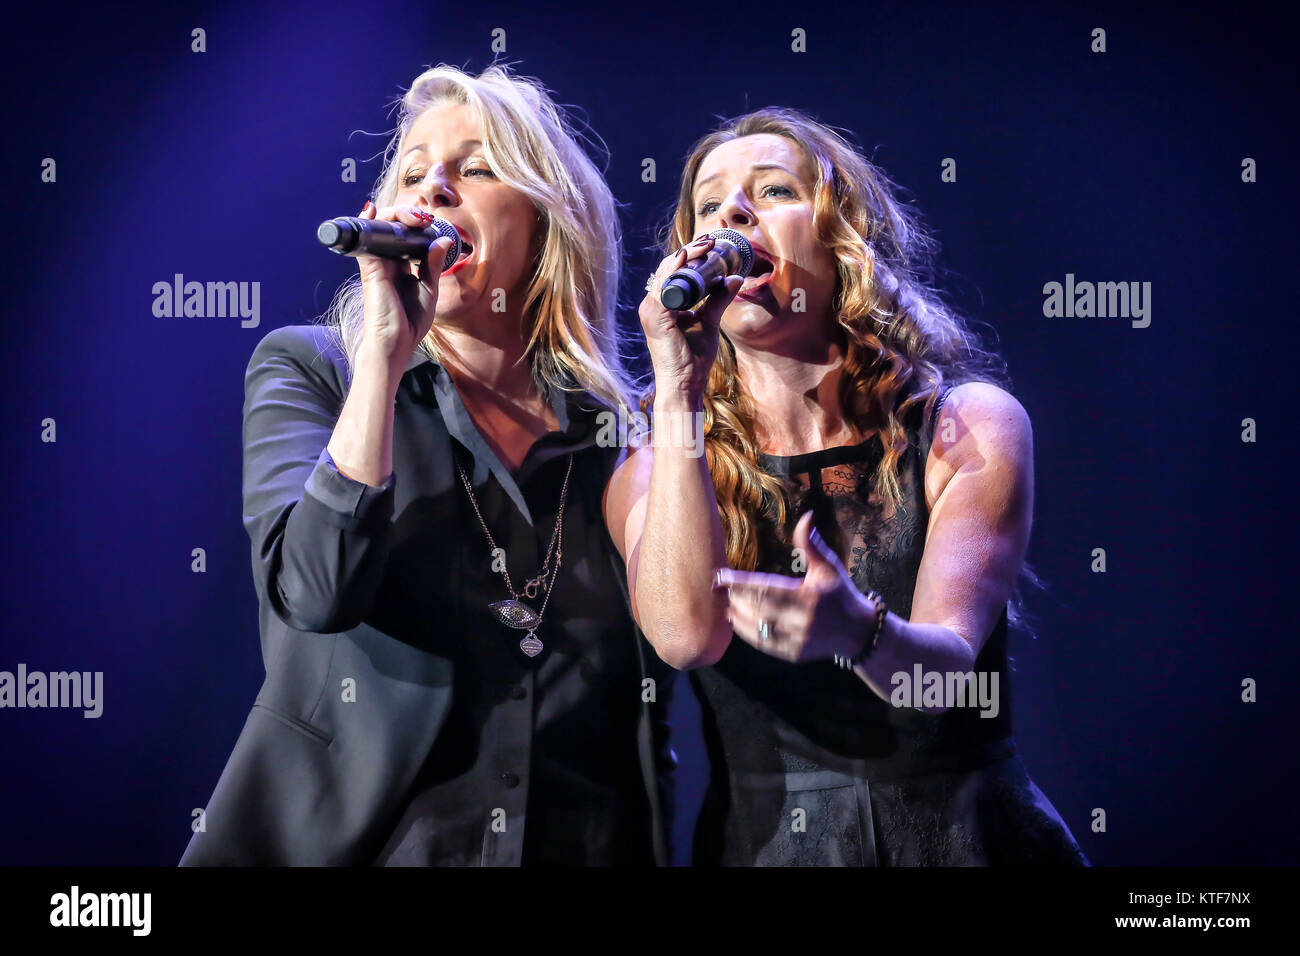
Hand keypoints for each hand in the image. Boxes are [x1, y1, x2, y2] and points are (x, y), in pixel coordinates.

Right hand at [354, 201, 454, 370]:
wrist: (395, 344)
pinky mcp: (370, 268)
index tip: (432, 224)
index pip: (406, 237)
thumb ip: (433, 265)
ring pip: (380, 229)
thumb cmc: (410, 323)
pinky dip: (370, 223)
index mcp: (402, 267)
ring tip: (413, 217)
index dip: (417, 226)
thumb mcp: (429, 291)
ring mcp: (377, 264)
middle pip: (392, 228)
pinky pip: (366, 240)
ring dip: (394, 215)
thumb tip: (443, 240)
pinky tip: (374, 211)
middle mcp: (388, 262)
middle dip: (408, 216)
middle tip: (424, 219)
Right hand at [638, 235, 743, 402]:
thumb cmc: (693, 358)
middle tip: (711, 240)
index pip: (673, 272)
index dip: (690, 256)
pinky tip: (690, 258)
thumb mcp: (709, 322)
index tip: (710, 245)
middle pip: (668, 268)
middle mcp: (652, 304)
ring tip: (707, 245)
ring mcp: (651, 310)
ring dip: (686, 256)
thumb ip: (719, 299)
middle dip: (690, 251)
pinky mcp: (655, 316)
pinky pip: (665, 286)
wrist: (685, 384)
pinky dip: (677, 270)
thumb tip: (735, 278)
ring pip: (666, 272)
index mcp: (662, 305)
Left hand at [713, 511, 877, 663]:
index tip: (720, 575)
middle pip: (757, 608)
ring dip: (736, 614)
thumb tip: (805, 516)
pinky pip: (763, 643)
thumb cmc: (840, 594)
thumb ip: (811, 544)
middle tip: (717, 586)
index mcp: (809, 597)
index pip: (766, 588)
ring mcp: (797, 640)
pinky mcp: (793, 654)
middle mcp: (802, 621)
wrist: (857, 632)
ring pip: (756, 628)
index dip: (739, 582)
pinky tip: (735, 619)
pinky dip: (746, 631)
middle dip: (734, 597)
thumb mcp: (829, 567)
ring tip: (724, 601)